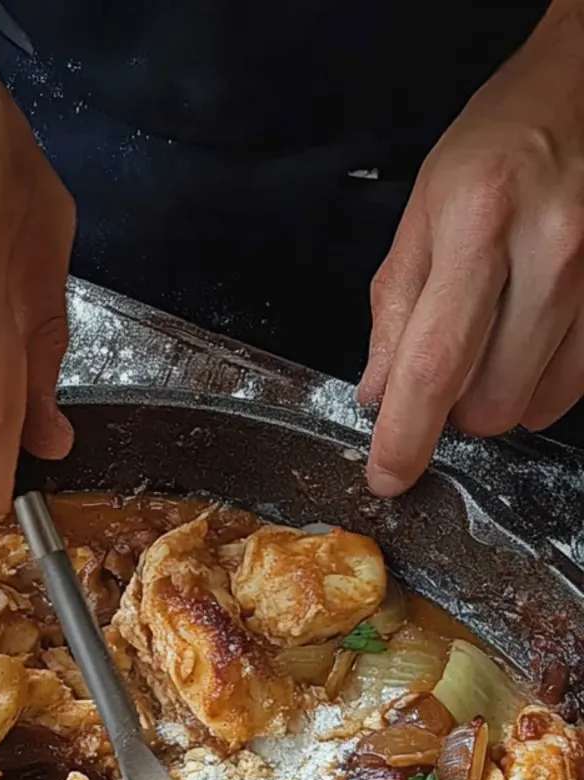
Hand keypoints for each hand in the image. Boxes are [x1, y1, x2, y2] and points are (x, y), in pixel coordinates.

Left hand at [360, 2, 583, 494]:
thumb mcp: (426, 210)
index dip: (406, 435)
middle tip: (445, 366)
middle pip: (490, 404)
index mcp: (480, 225)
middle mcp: (551, 253)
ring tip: (492, 338)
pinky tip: (528, 335)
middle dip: (454, 408)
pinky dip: (540, 380)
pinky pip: (573, 384)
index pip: (434, 364)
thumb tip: (378, 393)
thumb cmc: (502, 142)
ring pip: (535, 405)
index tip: (387, 474)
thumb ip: (396, 308)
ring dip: (499, 395)